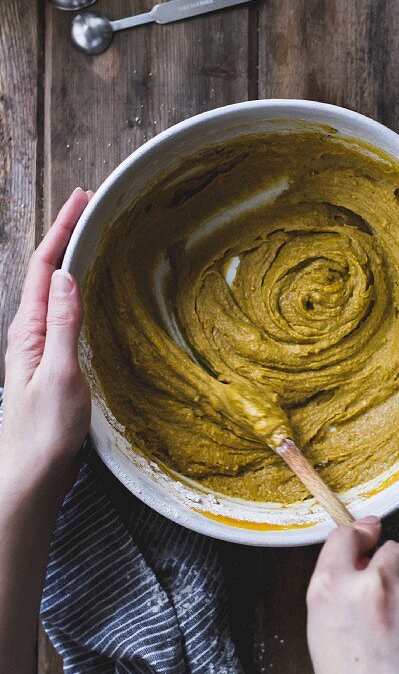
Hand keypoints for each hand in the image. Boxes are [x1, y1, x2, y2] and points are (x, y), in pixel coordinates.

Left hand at [0, 188, 91, 509]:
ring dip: (73, 259)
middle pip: (48, 271)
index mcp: (29, 329)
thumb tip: (69, 275)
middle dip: (66, 234)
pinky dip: (79, 289)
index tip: (82, 199)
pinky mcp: (53, 362)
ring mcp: (40, 347)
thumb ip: (64, 325)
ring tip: (93, 236)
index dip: (62, 229)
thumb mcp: (60, 374)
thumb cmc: (44, 431)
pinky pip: (65, 313)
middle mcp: (31, 333)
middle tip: (91, 206)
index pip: (46, 266)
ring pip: (56, 290)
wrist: (31, 474)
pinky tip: (93, 292)